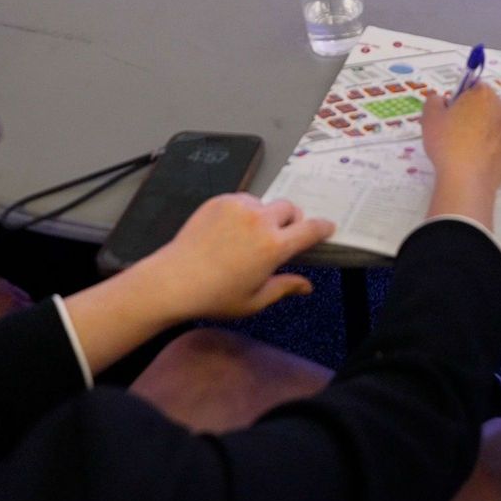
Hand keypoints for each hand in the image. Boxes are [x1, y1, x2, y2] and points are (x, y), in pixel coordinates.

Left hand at [134, 193, 333, 320]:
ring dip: (266, 215)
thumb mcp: (255, 300)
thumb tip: (307, 286)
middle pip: (290, 208)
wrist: (173, 280)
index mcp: (274, 246)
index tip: (327, 228)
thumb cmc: (215, 296)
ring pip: (266, 203)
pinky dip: (244, 211)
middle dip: (291, 220)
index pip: (310, 229)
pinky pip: (243, 200)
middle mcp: (261, 221)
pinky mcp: (221, 200)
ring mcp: (239, 207)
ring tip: (250, 236)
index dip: (323, 228)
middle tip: (280, 237)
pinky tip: (231, 230)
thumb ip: (285, 287)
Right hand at [421, 82, 500, 214]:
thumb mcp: (429, 118)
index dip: (460, 99)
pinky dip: (491, 148)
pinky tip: (476, 160)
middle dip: (474, 114)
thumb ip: (434, 101)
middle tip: (455, 132)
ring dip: (484, 131)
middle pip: (487, 105)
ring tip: (466, 149)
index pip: (473, 87)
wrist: (467, 180)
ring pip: (495, 125)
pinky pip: (500, 144)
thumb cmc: (447, 143)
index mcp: (484, 95)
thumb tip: (443, 100)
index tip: (450, 114)